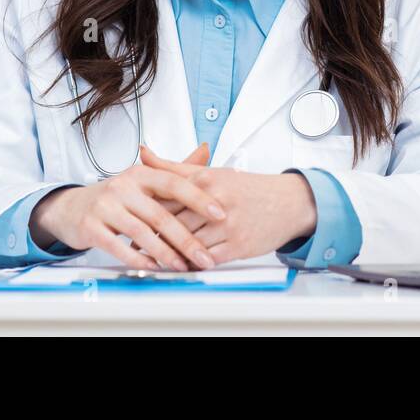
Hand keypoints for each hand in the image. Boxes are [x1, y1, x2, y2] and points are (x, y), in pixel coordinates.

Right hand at [30, 142, 224, 270]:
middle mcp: (123, 187)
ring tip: (183, 267)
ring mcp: (105, 207)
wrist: (72, 208)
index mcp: (141, 174)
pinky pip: (118, 247)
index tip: (220, 213)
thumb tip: (207, 151)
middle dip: (187, 239)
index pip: (174, 183)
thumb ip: (176, 170)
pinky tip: (154, 267)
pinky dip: (138, 259)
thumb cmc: (117, 196)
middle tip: (205, 257)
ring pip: (142, 233)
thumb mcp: (144, 179)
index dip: (198, 198)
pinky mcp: (91, 227)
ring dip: (165, 254)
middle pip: (161, 214)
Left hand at [140, 146, 316, 265]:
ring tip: (154, 260)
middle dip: (154, 236)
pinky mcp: (238, 245)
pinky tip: (182, 267)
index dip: (147, 210)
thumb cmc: (246, 188)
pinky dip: (193, 264)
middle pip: (175, 222)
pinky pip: (209, 258)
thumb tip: (143, 153)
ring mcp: (228, 225)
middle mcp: (216, 201)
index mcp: (207, 180)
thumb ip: (173, 167)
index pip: (168, 197)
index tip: (131, 219)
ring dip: (171, 254)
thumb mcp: (212, 172)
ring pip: (190, 243)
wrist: (288, 202)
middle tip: (135, 245)